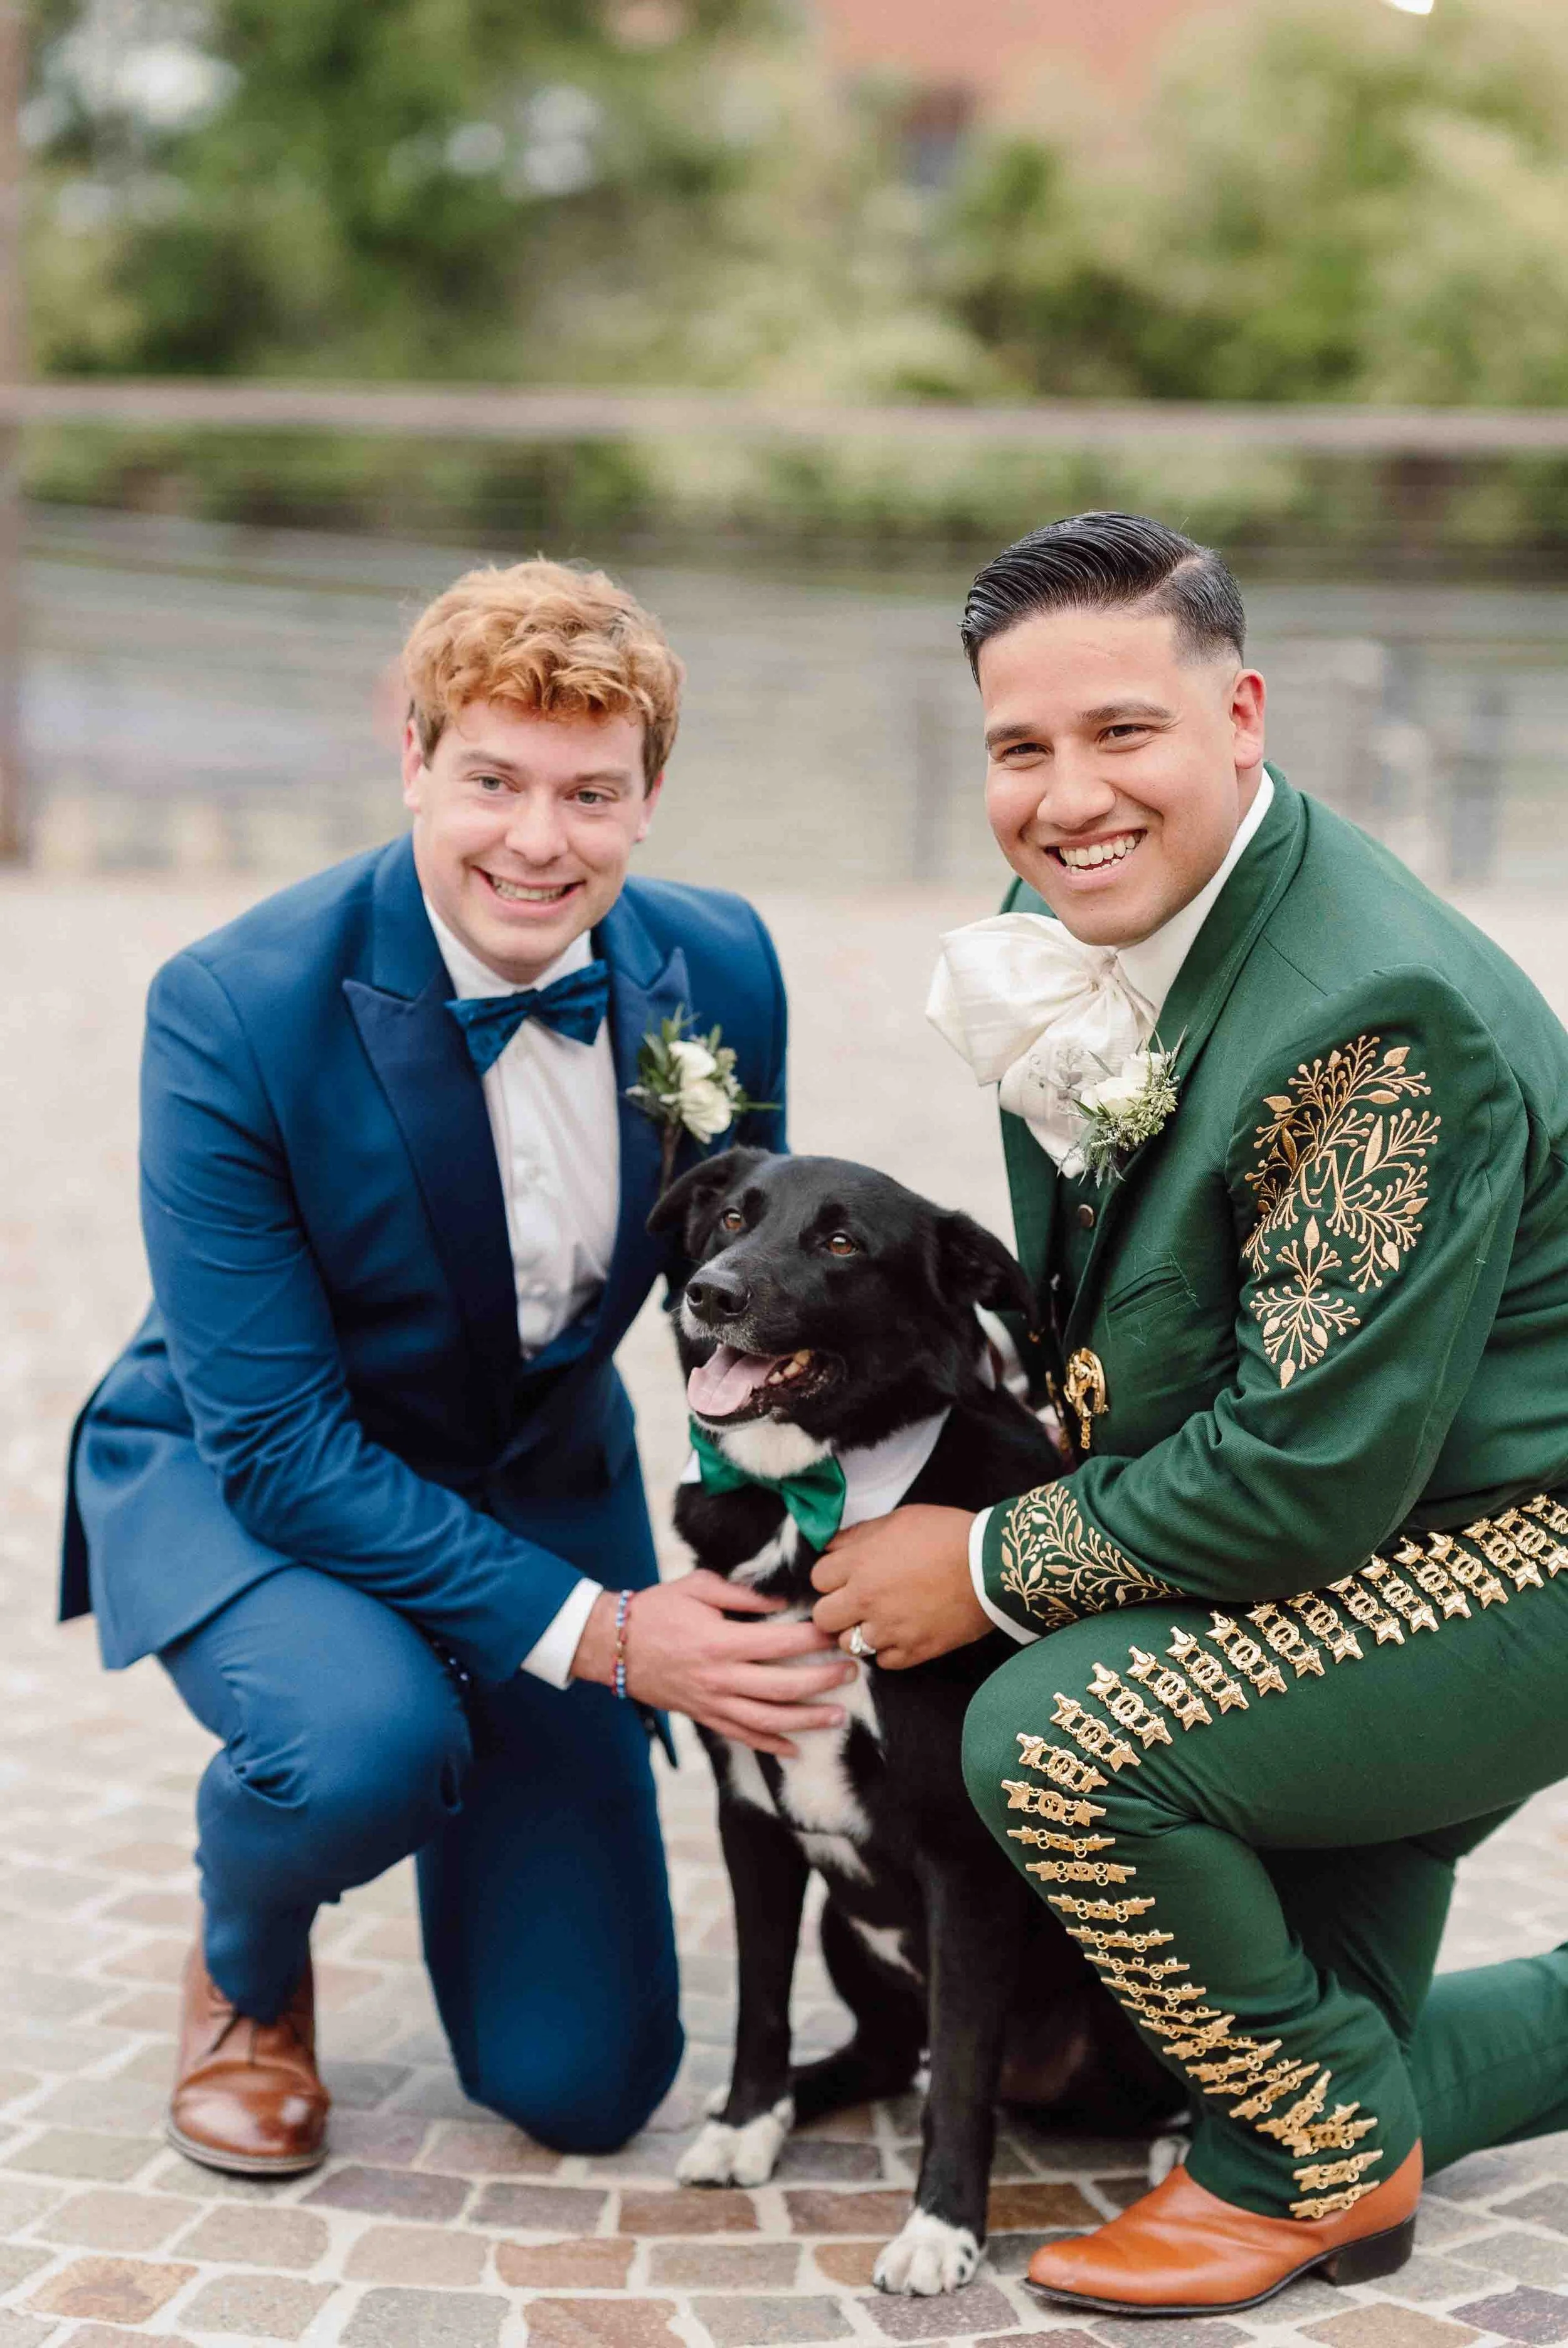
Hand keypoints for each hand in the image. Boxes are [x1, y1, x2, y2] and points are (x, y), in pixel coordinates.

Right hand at [571, 1572, 855, 1756]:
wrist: (614, 1645)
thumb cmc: (657, 1609)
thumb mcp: (698, 1587)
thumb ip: (743, 1593)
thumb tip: (783, 1602)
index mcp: (720, 1641)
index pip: (779, 1643)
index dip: (813, 1638)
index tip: (836, 1632)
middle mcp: (720, 1678)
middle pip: (783, 1686)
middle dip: (822, 1681)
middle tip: (851, 1671)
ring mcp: (712, 1703)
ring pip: (768, 1720)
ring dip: (807, 1720)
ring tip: (838, 1716)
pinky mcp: (704, 1716)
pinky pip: (742, 1736)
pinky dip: (770, 1746)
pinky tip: (795, 1749)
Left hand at [811, 1505, 988, 1670]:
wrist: (991, 1565)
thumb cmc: (948, 1534)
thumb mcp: (899, 1519)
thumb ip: (859, 1534)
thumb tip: (832, 1546)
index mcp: (860, 1563)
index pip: (817, 1579)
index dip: (831, 1577)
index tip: (845, 1576)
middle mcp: (867, 1600)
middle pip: (823, 1617)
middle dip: (835, 1609)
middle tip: (855, 1602)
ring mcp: (889, 1629)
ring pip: (849, 1644)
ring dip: (859, 1632)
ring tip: (879, 1620)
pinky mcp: (913, 1651)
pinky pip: (883, 1661)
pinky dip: (888, 1650)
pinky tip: (902, 1633)